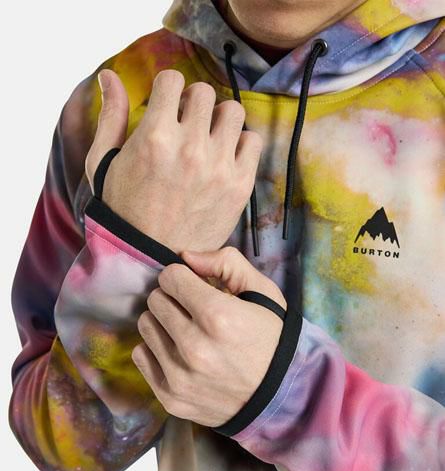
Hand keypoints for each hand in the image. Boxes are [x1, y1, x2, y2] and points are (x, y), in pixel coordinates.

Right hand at [85, 68, 262, 253]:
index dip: (166, 90)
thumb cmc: (123, 209)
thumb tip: (108, 74)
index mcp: (154, 137)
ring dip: (218, 120)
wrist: (150, 257)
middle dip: (191, 103)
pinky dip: (240, 144)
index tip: (165, 107)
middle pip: (204, 92)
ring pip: (233, 111)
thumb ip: (111, 115)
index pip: (172, 79)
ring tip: (206, 140)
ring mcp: (219, 168)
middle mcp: (190, 148)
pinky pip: (253, 141)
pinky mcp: (239, 186)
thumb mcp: (104, 162)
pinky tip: (223, 158)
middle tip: (185, 125)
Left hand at [131, 247, 286, 427]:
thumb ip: (226, 263)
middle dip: (173, 298)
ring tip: (187, 331)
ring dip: (163, 323)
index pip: (170, 277)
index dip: (184, 278)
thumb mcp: (263, 292)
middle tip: (192, 310)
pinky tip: (179, 353)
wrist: (280, 396)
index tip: (196, 287)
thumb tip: (185, 256)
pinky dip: (156, 350)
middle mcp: (195, 347)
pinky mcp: (171, 397)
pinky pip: (140, 355)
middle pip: (155, 300)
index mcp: (218, 316)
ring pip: (145, 326)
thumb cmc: (271, 338)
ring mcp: (180, 376)